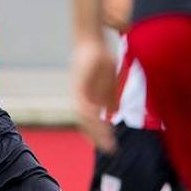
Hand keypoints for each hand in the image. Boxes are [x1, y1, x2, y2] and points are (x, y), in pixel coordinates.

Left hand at [71, 37, 118, 152]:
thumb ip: (110, 96)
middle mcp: (79, 97)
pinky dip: (91, 114)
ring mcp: (78, 92)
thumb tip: (112, 113)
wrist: (91, 40)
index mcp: (86, 98)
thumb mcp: (109, 80)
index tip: (108, 146)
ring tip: (107, 139)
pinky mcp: (78, 84)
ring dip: (96, 129)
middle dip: (98, 137)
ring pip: (84, 117)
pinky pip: (83, 103)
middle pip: (85, 123)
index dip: (97, 135)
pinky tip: (99, 121)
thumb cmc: (100, 58)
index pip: (89, 122)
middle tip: (110, 149)